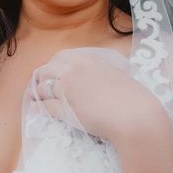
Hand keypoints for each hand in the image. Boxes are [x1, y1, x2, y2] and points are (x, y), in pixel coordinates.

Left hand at [34, 50, 165, 144]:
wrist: (134, 115)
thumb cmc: (131, 96)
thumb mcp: (114, 71)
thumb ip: (98, 69)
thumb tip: (89, 75)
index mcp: (86, 58)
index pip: (60, 57)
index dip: (53, 67)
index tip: (52, 74)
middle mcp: (72, 69)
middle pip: (46, 71)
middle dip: (41, 79)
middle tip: (40, 87)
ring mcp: (66, 88)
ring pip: (42, 89)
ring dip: (39, 94)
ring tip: (38, 100)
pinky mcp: (63, 108)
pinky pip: (45, 107)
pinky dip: (40, 108)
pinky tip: (39, 110)